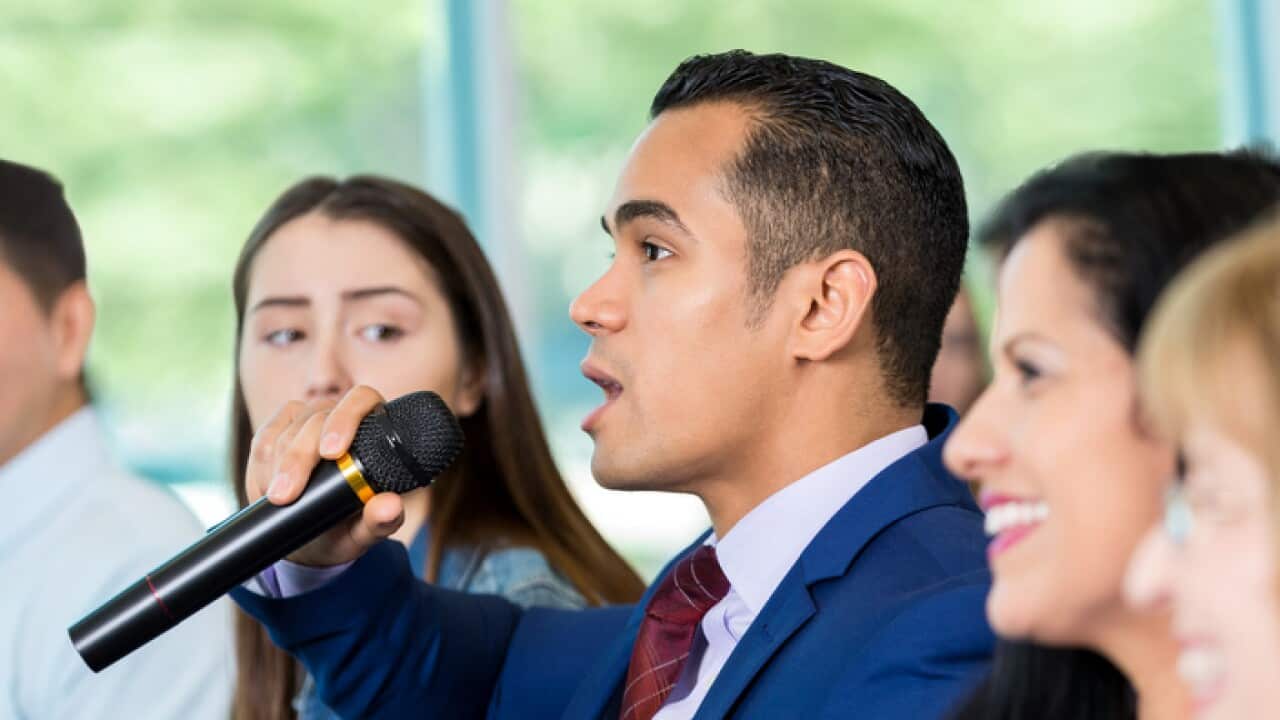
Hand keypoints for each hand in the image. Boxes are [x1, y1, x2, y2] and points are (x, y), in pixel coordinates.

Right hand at [246, 385, 403, 566]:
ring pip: (287, 431)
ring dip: (279, 467)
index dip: (345, 419)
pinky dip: (261, 466)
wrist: (314, 539)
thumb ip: (382, 520)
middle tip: (286, 495)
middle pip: (316, 418)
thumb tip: (390, 507)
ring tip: (279, 499)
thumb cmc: (347, 528)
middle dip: (298, 457)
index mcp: (373, 428)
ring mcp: (306, 421)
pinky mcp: (277, 431)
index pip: (361, 400)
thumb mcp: (365, 532)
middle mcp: (339, 417)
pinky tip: (266, 489)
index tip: (332, 453)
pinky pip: (264, 439)